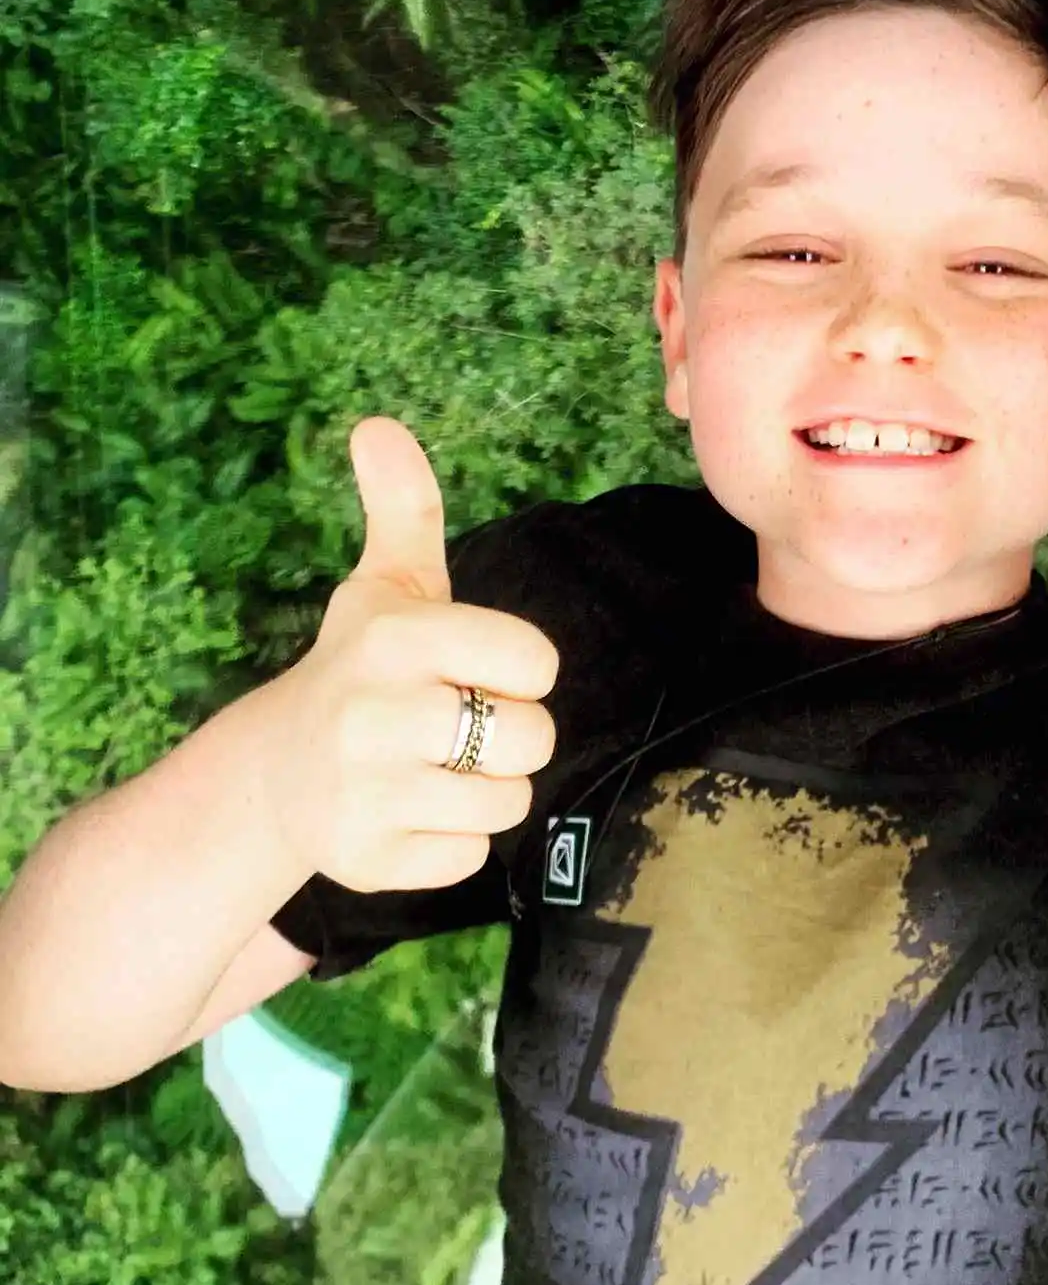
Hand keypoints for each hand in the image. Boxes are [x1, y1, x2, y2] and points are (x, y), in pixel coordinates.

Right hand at [262, 417, 559, 892]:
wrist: (274, 771)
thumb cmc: (359, 669)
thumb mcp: (385, 587)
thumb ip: (404, 508)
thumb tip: (378, 425)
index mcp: (395, 638)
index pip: (535, 664)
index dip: (517, 672)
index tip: (473, 671)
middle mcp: (374, 713)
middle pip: (532, 739)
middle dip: (509, 737)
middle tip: (454, 728)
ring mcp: (366, 792)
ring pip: (508, 803)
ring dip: (484, 791)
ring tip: (430, 770)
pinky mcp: (366, 859)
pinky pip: (469, 857)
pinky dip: (450, 842)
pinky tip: (406, 814)